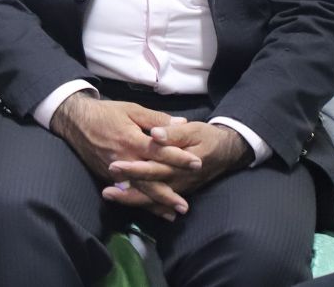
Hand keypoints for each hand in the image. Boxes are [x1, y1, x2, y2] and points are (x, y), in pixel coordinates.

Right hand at [50, 93, 198, 220]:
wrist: (75, 120)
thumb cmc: (105, 113)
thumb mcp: (132, 109)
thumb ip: (156, 118)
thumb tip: (181, 124)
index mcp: (131, 139)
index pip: (159, 152)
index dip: (178, 158)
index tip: (197, 163)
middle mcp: (123, 159)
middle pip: (148, 179)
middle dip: (167, 193)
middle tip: (185, 206)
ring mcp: (113, 170)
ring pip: (137, 190)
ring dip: (154, 203)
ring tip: (172, 214)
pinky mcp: (106, 176)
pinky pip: (125, 191)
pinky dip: (139, 202)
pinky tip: (151, 210)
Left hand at [103, 121, 251, 216]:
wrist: (227, 151)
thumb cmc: (207, 137)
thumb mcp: (193, 130)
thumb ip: (174, 132)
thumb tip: (156, 134)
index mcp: (180, 163)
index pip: (154, 167)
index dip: (134, 169)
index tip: (113, 166)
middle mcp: (179, 179)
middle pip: (150, 187)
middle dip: (128, 190)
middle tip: (106, 191)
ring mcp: (178, 187)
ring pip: (154, 198)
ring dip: (132, 199)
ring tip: (109, 195)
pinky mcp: (178, 189)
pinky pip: (160, 201)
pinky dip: (145, 204)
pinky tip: (127, 202)